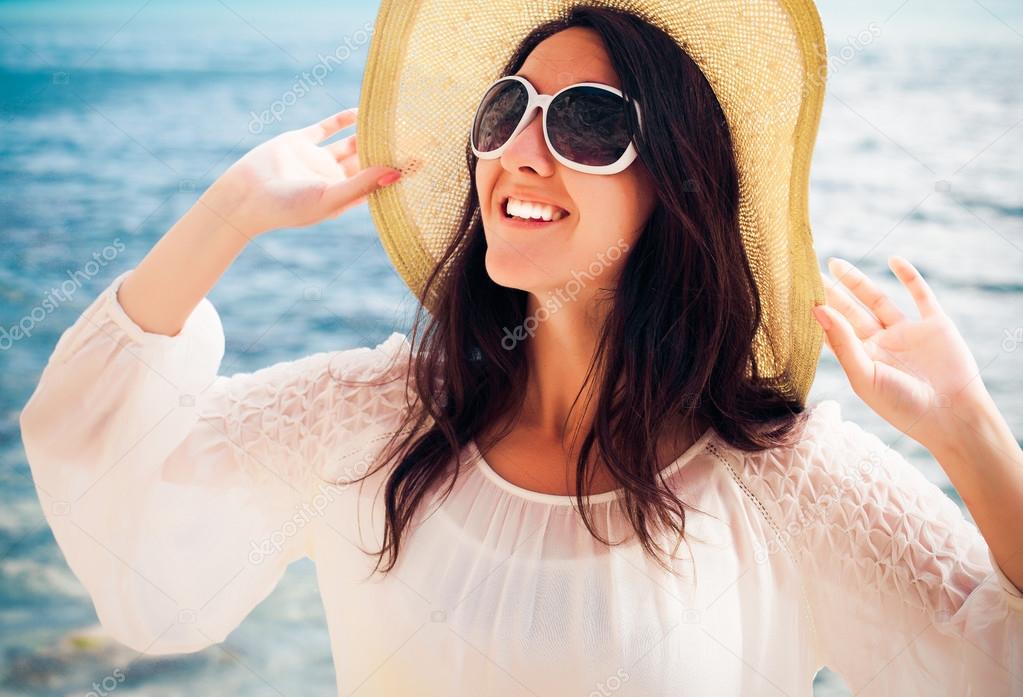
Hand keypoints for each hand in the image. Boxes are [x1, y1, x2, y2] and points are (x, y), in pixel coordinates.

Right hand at [201, 108, 401, 236]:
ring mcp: (316, 159)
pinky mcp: (300, 142)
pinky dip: (344, 119)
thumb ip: (364, 183)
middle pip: (368, 161)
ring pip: (350, 143)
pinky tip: (362, 110)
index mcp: (343, 197)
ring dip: (369, 132)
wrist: (246, 195)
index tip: (424, 159)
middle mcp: (332, 179)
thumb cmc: (290, 207)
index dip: (400, 173)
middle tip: (415, 133)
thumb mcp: (331, 197)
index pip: (379, 183)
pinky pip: (327, 128)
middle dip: (388, 149)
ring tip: (393, 119)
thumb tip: (398, 172)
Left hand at [812, 255, 990, 453]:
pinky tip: (893, 260)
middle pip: (850, 311)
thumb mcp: (864, 375)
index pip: (833, 330)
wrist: (951, 416)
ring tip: (835, 264)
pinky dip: (909, 277)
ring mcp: (907, 332)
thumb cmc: (902, 405)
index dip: (817, 312)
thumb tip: (816, 309)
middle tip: (808, 271)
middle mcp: (881, 343)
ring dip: (857, 282)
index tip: (794, 292)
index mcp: (862, 359)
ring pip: (877, 300)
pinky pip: (920, 295)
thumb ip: (841, 342)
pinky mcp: (935, 324)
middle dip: (831, 292)